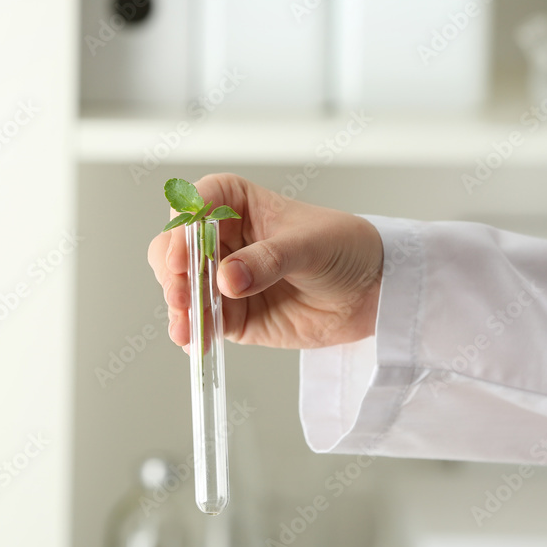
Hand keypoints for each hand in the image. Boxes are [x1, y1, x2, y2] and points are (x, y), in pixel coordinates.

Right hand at [147, 173, 383, 349]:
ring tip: (188, 327)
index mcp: (236, 204)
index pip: (194, 205)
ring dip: (180, 308)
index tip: (182, 254)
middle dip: (173, 274)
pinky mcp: (233, 315)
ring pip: (183, 289)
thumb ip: (269, 260)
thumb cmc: (345, 248)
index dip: (181, 228)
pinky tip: (195, 342)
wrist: (373, 291)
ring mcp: (224, 280)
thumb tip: (228, 279)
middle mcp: (222, 241)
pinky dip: (194, 333)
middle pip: (175, 250)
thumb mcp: (310, 245)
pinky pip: (204, 323)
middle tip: (184, 295)